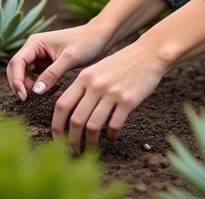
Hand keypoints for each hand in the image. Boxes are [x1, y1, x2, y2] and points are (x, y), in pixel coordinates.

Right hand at [6, 24, 111, 100]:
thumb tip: (35, 91)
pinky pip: (35, 78)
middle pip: (17, 69)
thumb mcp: (70, 58)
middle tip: (27, 100)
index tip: (23, 95)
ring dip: (27, 86)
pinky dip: (36, 86)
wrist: (101, 38)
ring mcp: (40, 57)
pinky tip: (44, 92)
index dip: (16, 80)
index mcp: (35, 42)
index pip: (17, 62)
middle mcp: (34, 49)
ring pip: (25, 75)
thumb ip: (52, 74)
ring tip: (37, 96)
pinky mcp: (47, 65)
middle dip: (19, 84)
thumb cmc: (87, 42)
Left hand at [51, 40, 168, 154]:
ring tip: (90, 148)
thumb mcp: (96, 69)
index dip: (56, 126)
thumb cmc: (122, 63)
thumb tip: (69, 112)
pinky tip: (111, 137)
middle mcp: (95, 85)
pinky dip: (111, 135)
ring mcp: (112, 93)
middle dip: (72, 141)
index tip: (57, 139)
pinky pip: (114, 124)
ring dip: (90, 142)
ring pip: (93, 126)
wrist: (148, 54)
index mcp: (84, 78)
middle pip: (75, 120)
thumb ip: (83, 87)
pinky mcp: (128, 100)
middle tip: (73, 151)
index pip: (62, 105)